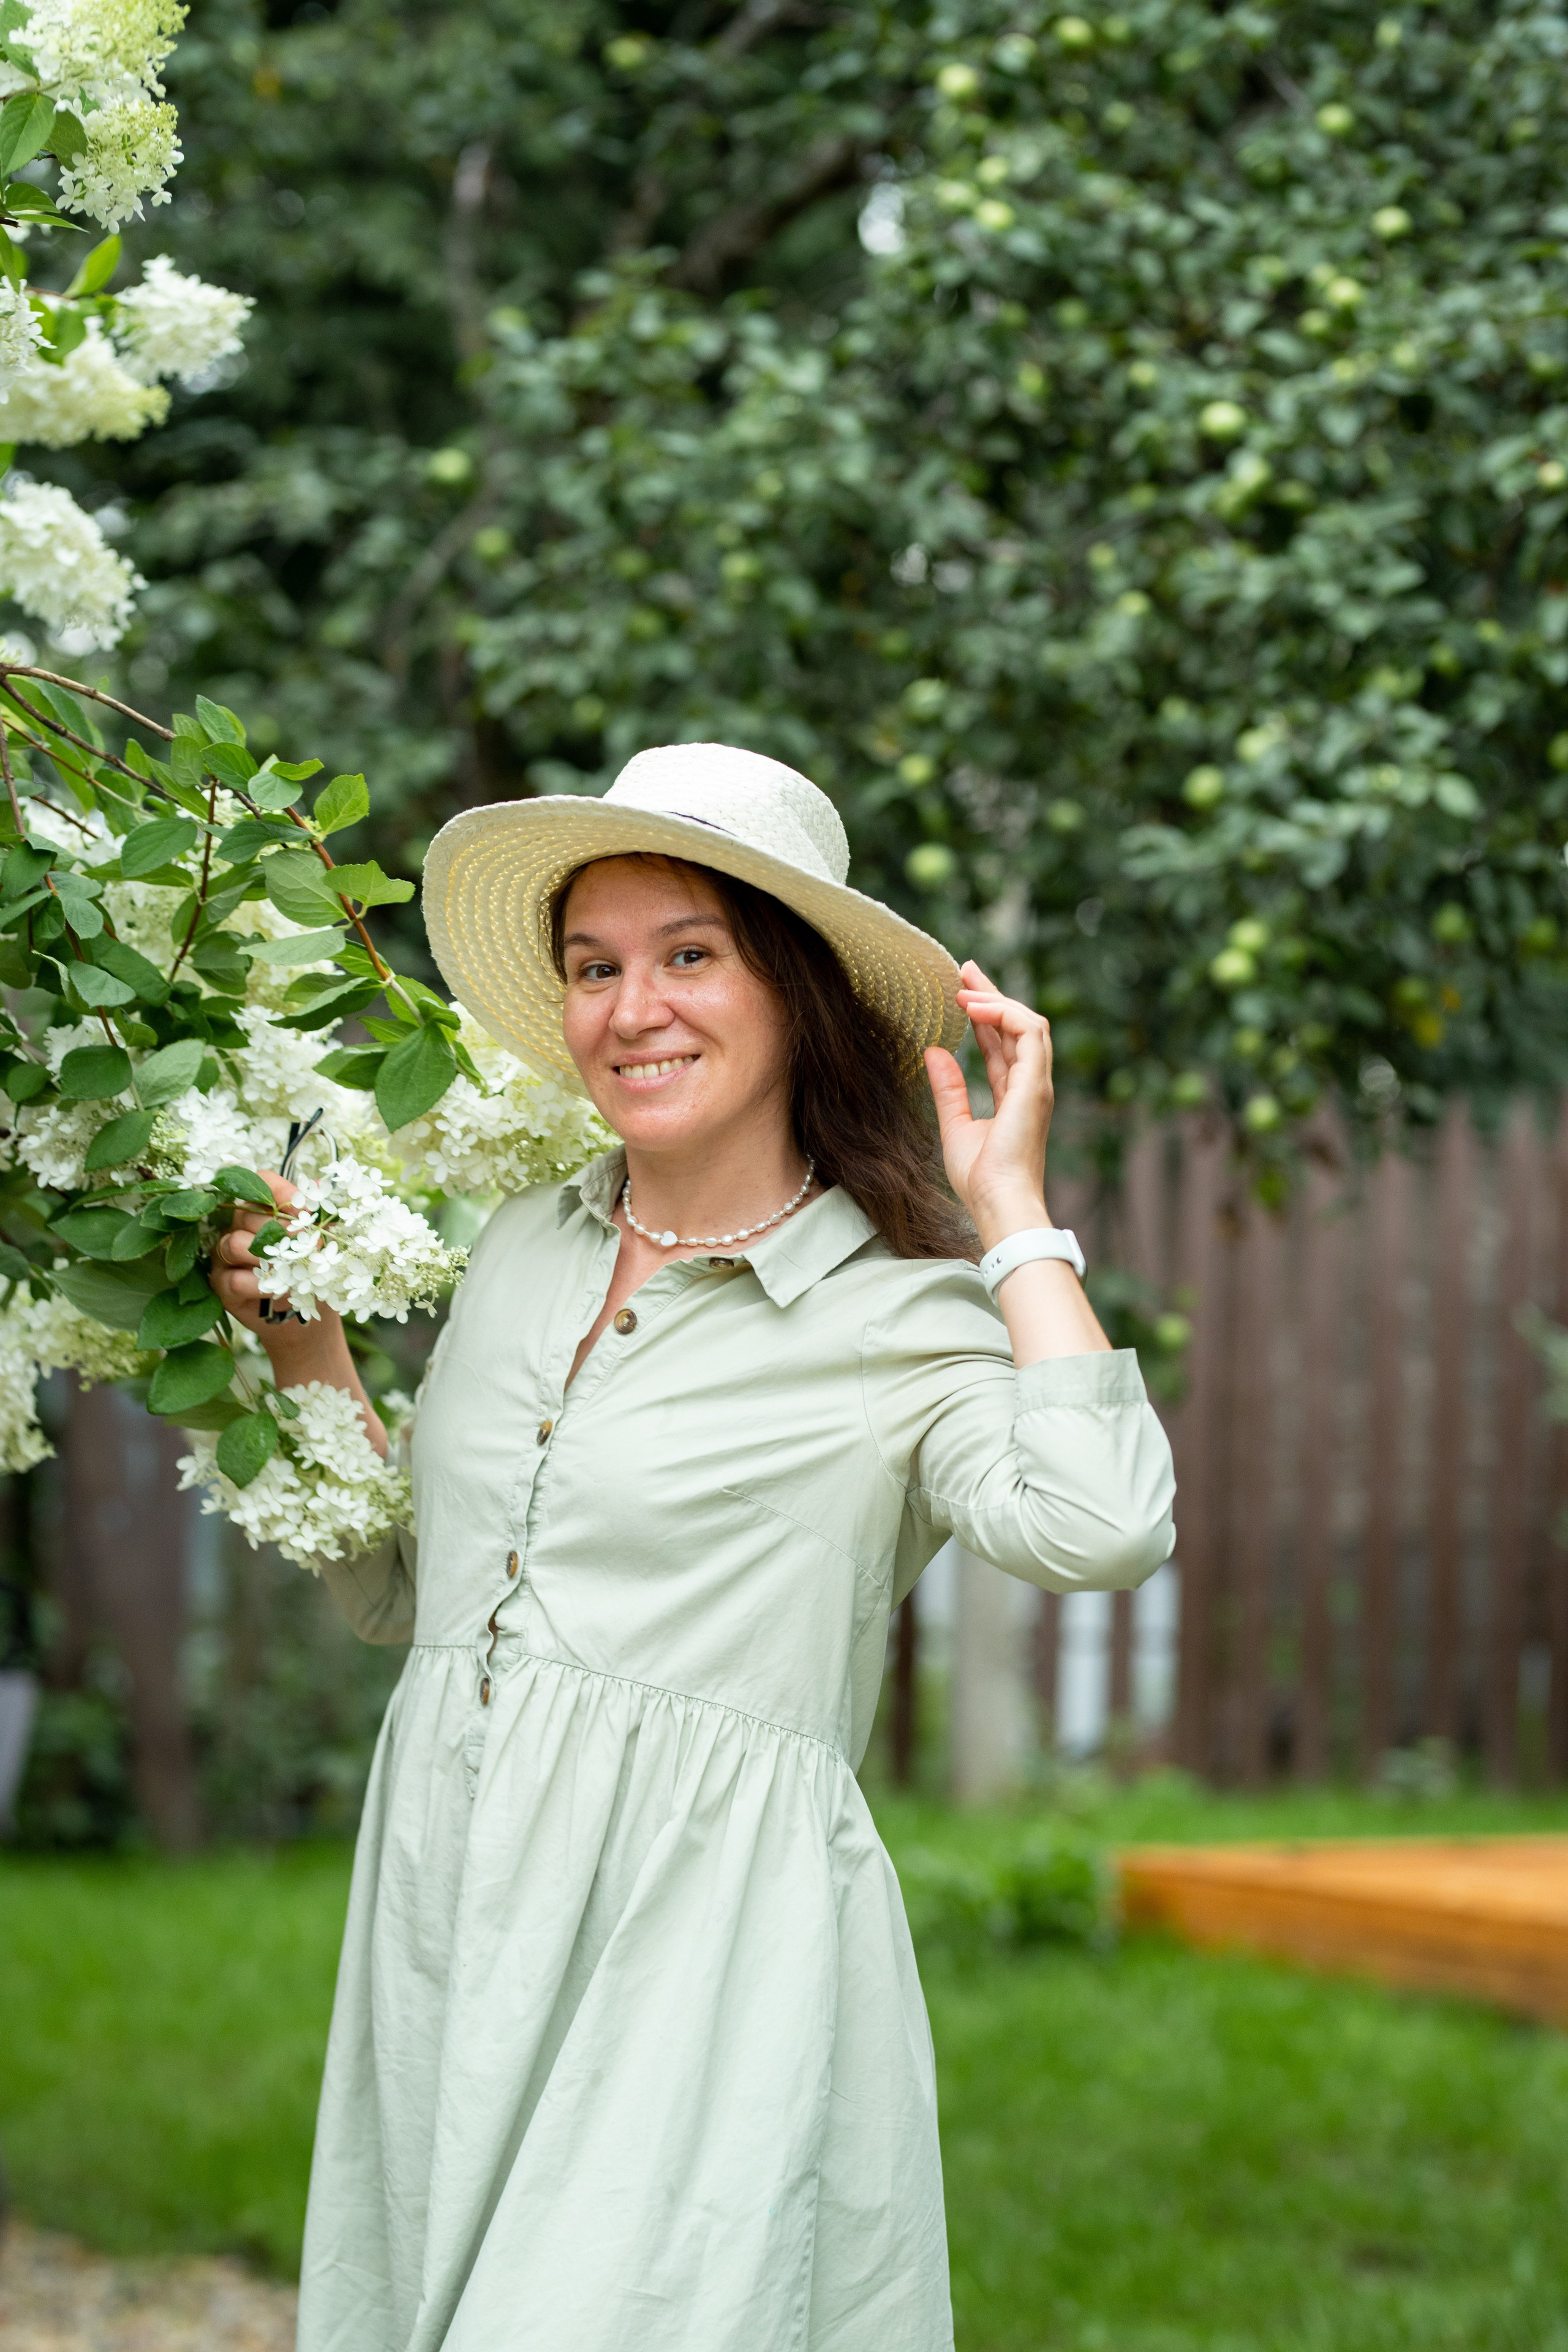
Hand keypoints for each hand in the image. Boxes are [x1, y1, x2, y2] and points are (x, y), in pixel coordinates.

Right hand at [209, 1170, 340, 1374]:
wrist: (305, 1315)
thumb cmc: (312, 1272)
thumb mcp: (323, 1244)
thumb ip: (319, 1216)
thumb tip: (322, 1186)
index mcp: (264, 1208)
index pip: (261, 1182)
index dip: (281, 1193)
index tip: (305, 1213)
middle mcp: (239, 1226)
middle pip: (247, 1214)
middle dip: (281, 1233)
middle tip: (307, 1250)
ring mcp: (225, 1255)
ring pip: (234, 1243)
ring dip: (267, 1259)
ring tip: (292, 1272)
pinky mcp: (220, 1283)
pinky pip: (233, 1278)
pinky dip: (259, 1285)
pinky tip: (276, 1290)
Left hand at [925, 959, 1054, 1251]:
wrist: (998, 1203)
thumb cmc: (980, 1179)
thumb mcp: (954, 1125)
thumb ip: (948, 1087)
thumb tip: (934, 1051)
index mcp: (1014, 1096)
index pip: (1001, 1044)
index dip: (983, 1015)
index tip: (960, 993)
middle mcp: (1030, 1085)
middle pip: (1016, 1026)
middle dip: (992, 995)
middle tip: (964, 969)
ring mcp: (1037, 1083)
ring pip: (1028, 1022)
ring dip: (997, 999)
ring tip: (964, 986)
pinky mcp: (1036, 1084)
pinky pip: (1029, 1032)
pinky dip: (1003, 1014)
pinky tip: (973, 1007)